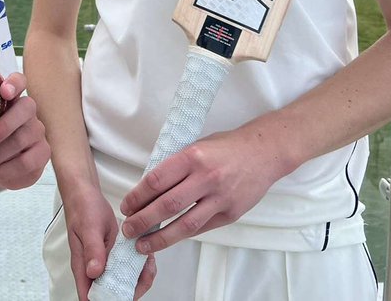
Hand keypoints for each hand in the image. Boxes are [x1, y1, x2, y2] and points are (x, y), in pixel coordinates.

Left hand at [0, 72, 49, 189]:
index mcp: (8, 98)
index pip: (19, 81)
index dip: (14, 83)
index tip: (3, 91)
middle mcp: (27, 112)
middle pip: (27, 108)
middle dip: (5, 125)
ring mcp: (37, 132)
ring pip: (25, 138)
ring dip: (1, 154)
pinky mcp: (42, 154)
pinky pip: (29, 161)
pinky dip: (9, 170)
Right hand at [62, 184, 155, 299]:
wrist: (86, 194)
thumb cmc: (83, 209)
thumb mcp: (89, 227)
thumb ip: (92, 249)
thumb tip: (94, 272)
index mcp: (83, 267)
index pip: (91, 296)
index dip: (108, 300)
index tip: (125, 293)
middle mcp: (94, 268)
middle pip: (112, 292)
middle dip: (131, 288)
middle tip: (145, 272)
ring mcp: (105, 262)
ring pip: (123, 281)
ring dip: (138, 276)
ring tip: (148, 262)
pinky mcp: (114, 255)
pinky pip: (127, 267)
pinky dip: (139, 265)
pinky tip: (146, 255)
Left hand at [117, 127, 283, 254]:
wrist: (264, 152)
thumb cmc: (226, 146)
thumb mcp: (196, 145)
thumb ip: (176, 165)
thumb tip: (149, 187)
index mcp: (193, 156)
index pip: (157, 180)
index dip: (137, 196)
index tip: (126, 206)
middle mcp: (206, 177)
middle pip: (167, 205)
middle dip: (143, 220)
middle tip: (127, 230)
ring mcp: (220, 197)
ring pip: (185, 224)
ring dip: (160, 237)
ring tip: (142, 245)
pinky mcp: (231, 213)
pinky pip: (202, 228)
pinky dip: (183, 235)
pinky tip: (168, 239)